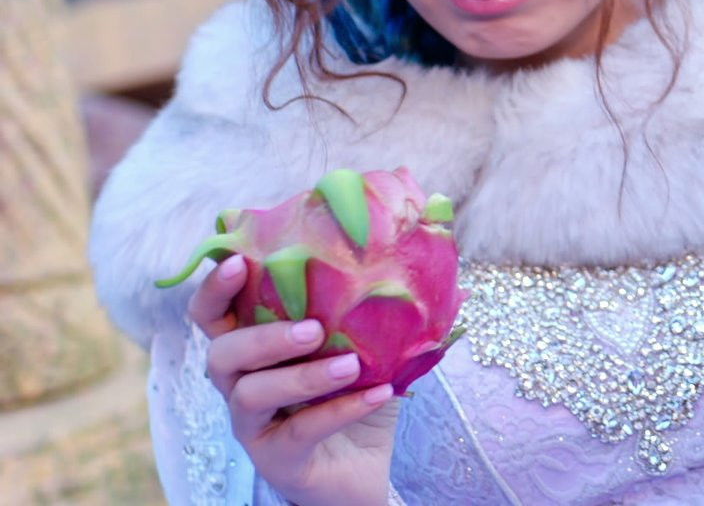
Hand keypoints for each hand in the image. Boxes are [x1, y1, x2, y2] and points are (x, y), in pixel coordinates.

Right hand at [190, 255, 399, 505]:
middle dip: (262, 336)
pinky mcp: (275, 457)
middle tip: (312, 328)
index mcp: (256, 349)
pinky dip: (341, 409)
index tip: (238, 262)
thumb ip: (395, 316)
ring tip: (349, 363)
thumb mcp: (375, 353)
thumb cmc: (356, 401)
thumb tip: (459, 283)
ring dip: (301, 375)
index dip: (216, 287)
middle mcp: (242, 385)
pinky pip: (299, 431)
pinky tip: (380, 393)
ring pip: (251, 394)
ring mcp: (253, 425)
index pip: (214, 314)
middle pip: (221, 354)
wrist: (364, 472)